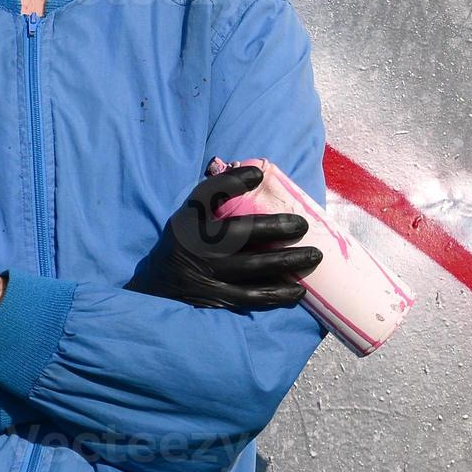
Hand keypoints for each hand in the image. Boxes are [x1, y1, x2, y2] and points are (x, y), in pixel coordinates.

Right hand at [126, 165, 323, 309]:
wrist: (159, 284)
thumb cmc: (186, 240)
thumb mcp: (192, 212)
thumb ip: (219, 192)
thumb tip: (258, 172)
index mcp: (191, 220)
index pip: (209, 195)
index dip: (232, 183)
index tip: (259, 174)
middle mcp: (197, 246)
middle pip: (238, 234)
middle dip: (275, 229)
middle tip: (303, 226)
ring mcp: (207, 275)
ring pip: (251, 268)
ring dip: (285, 263)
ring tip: (313, 257)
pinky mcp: (216, 299)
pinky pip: (251, 297)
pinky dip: (276, 294)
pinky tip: (297, 291)